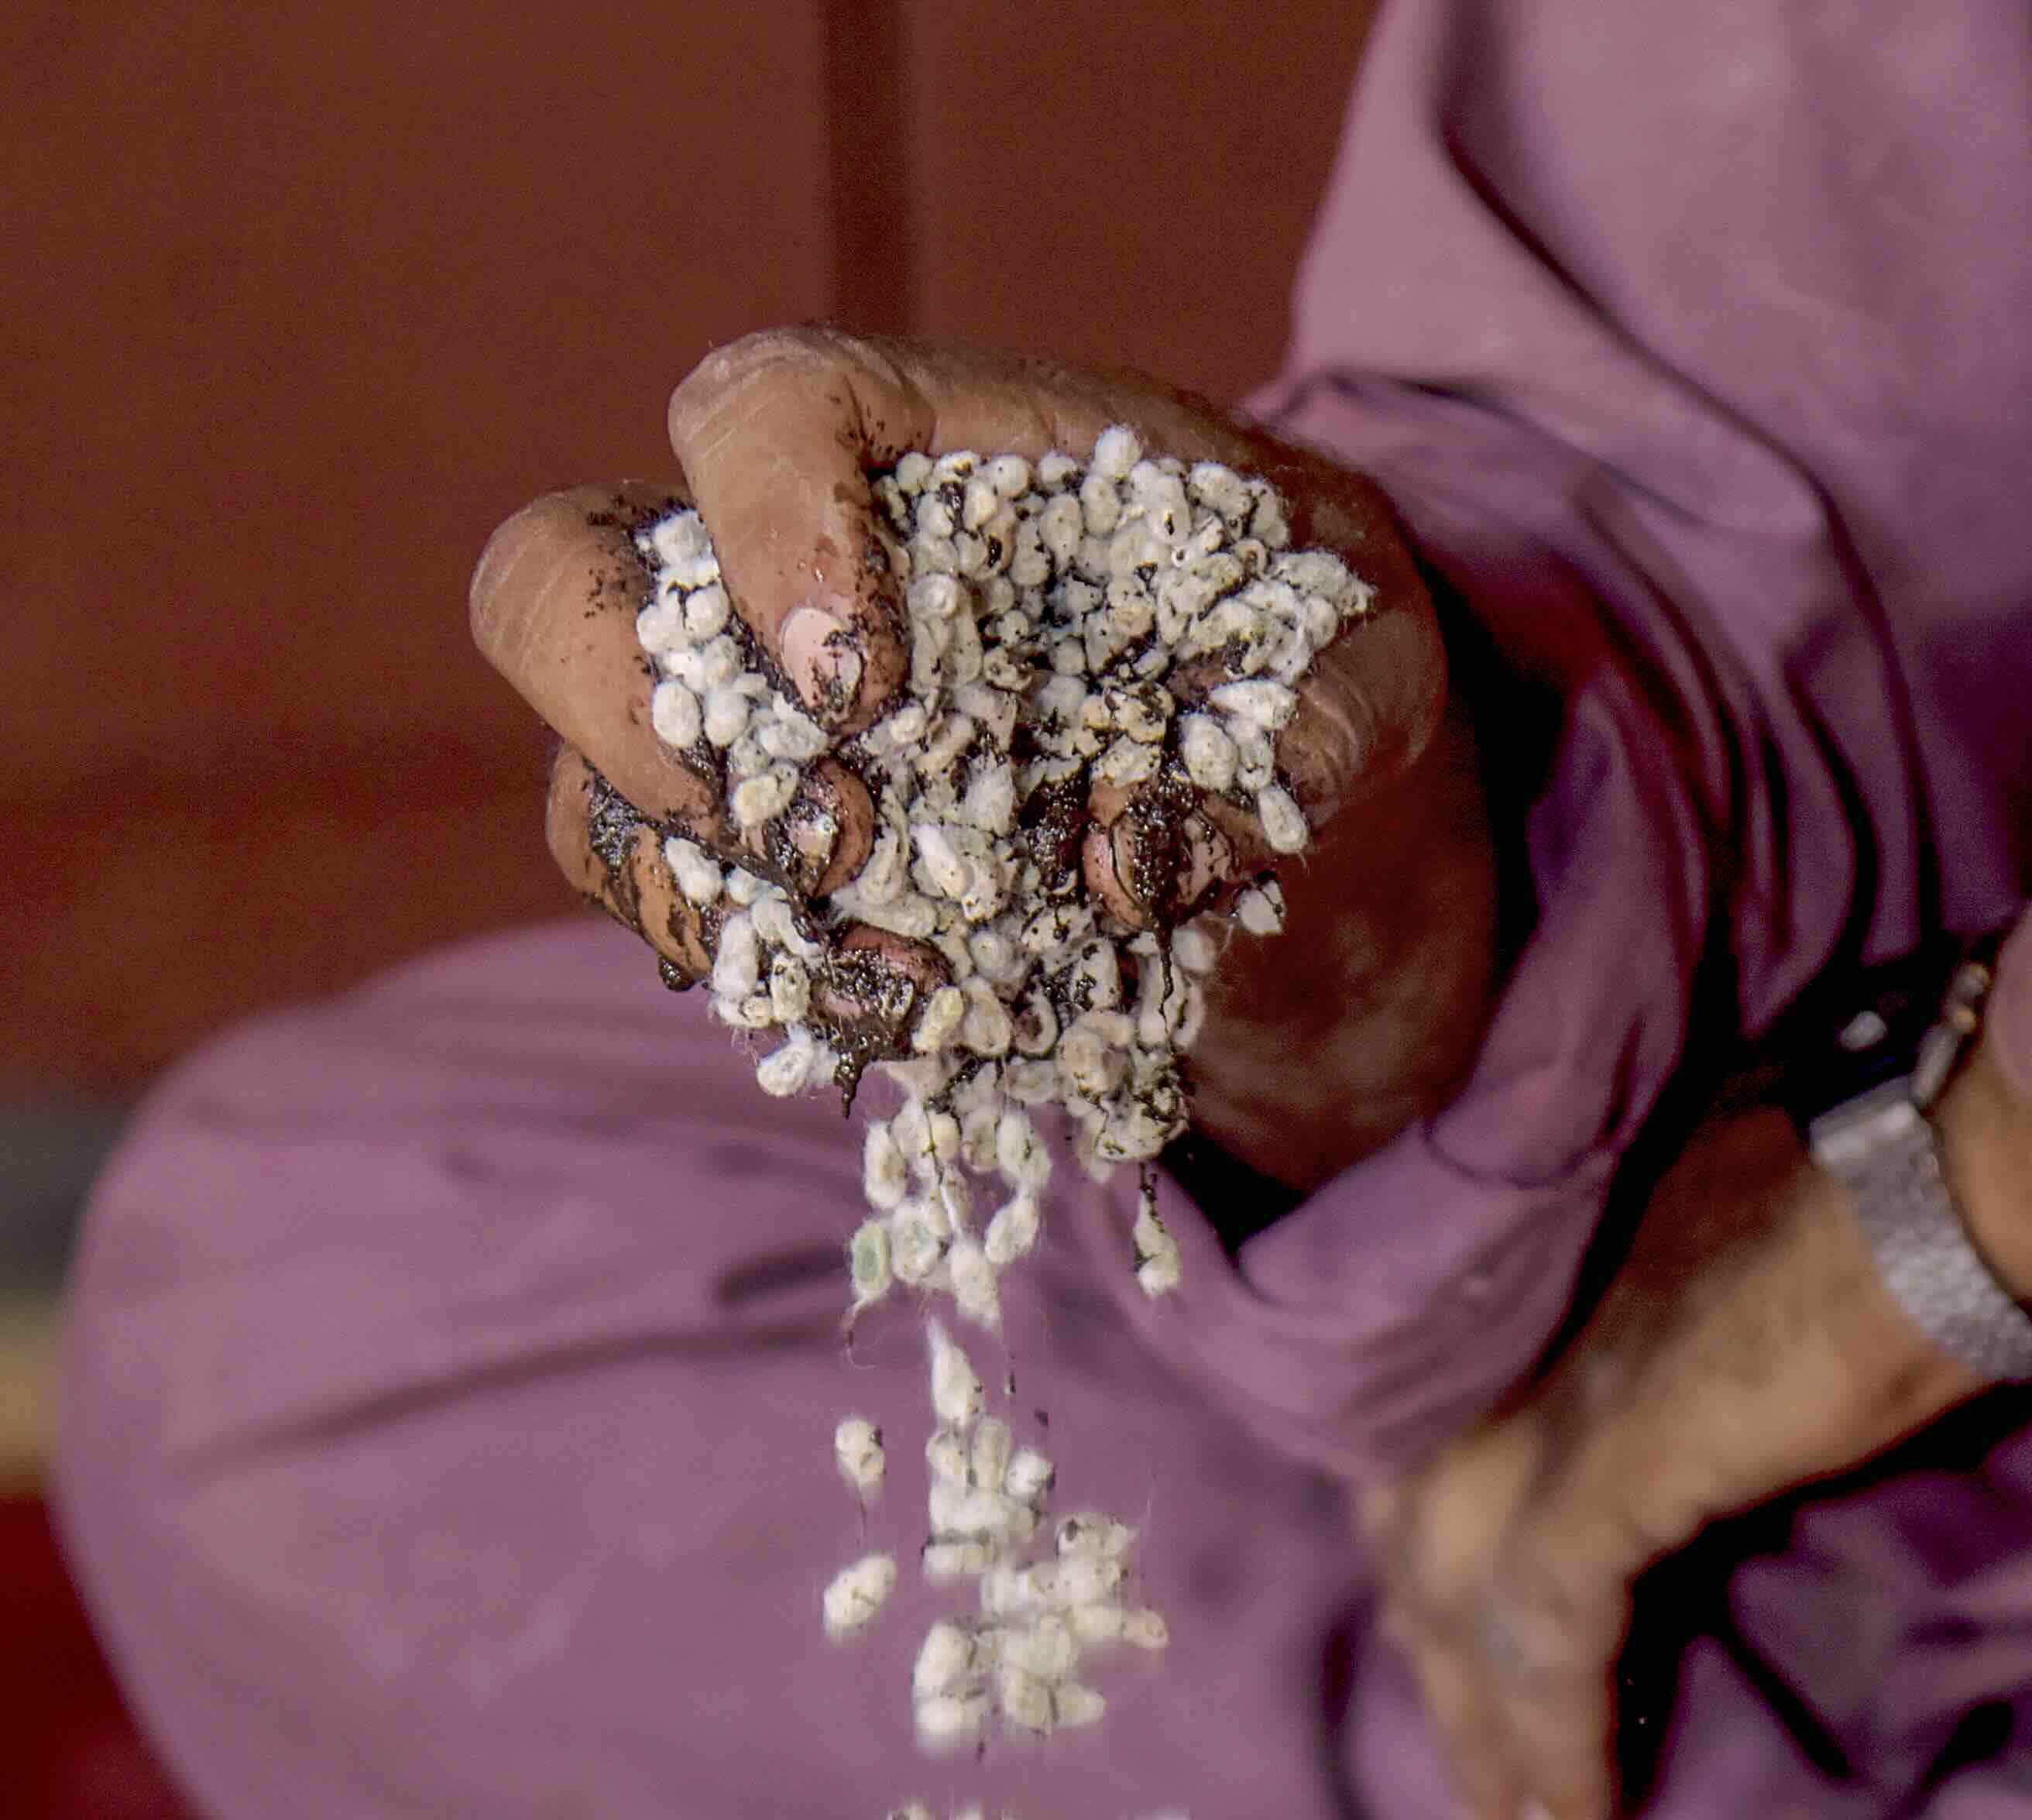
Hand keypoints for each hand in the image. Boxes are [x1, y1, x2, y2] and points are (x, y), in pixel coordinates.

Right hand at [468, 328, 1497, 1190]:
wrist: (1271, 764)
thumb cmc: (1299, 641)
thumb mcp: (1365, 651)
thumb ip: (1310, 720)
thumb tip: (1138, 857)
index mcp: (903, 439)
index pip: (751, 411)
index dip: (764, 530)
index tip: (861, 681)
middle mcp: (763, 569)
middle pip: (553, 586)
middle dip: (651, 728)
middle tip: (843, 843)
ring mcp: (734, 728)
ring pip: (587, 795)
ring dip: (715, 904)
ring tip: (913, 983)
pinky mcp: (759, 871)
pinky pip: (686, 927)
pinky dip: (785, 989)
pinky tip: (923, 1019)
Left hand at [1365, 908, 2031, 1819]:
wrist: (1944, 1149)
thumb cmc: (1868, 1182)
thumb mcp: (1711, 1269)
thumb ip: (1651, 1340)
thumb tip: (1656, 1427)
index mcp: (1518, 1279)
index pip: (1422, 1436)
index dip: (1422, 1551)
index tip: (1440, 1650)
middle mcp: (1497, 1333)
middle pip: (1417, 1525)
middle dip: (1437, 1666)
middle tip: (1472, 1788)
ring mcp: (1544, 1393)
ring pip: (1458, 1592)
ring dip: (1482, 1731)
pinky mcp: (1610, 1456)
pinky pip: (1543, 1625)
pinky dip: (1549, 1732)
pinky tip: (1570, 1818)